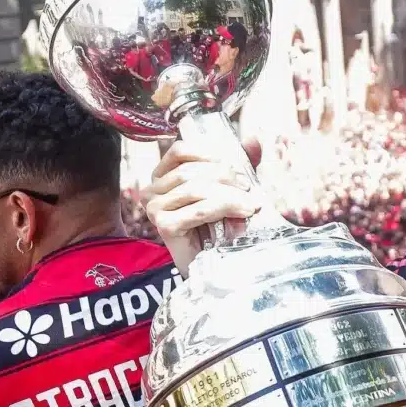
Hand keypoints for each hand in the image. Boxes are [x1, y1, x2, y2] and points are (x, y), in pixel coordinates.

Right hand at [142, 138, 262, 274]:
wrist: (212, 267)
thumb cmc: (218, 226)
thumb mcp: (227, 190)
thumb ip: (237, 165)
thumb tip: (253, 139)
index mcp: (162, 175)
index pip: (180, 151)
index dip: (210, 153)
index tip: (237, 166)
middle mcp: (152, 190)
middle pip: (190, 171)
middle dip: (226, 176)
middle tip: (249, 188)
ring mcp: (155, 209)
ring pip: (196, 189)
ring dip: (230, 194)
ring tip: (250, 204)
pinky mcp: (164, 227)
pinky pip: (199, 210)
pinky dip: (224, 209)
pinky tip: (242, 213)